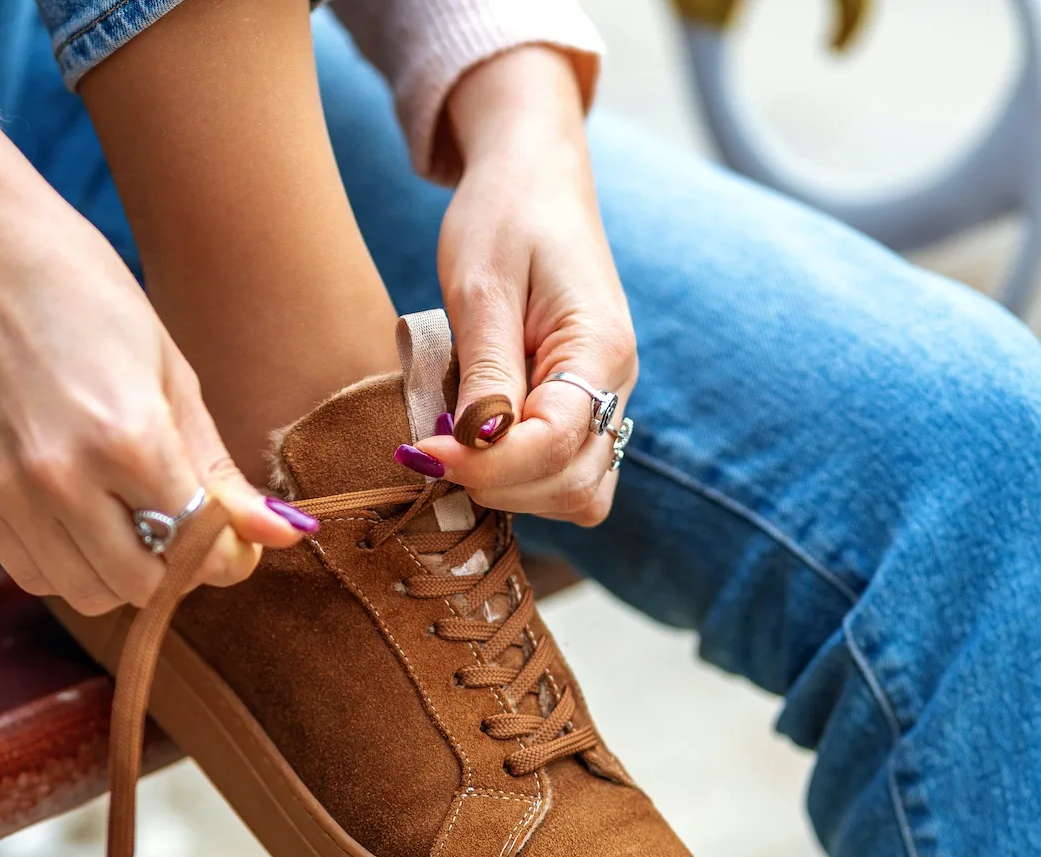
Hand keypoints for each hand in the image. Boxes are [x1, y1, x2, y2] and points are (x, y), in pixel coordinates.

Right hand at [0, 107, 310, 614]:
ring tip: (130, 516)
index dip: (229, 552)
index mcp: (128, 436)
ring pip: (87, 593)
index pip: (198, 544)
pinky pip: (32, 574)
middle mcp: (64, 477)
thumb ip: (216, 468)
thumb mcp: (170, 372)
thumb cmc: (84, 294)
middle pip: (143, 584)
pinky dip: (68, 564)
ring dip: (122, 572)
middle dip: (177, 566)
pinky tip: (81, 517)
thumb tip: (282, 536)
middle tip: (183, 523)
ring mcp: (8, 492)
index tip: (236, 536)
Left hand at [412, 46, 635, 525]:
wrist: (532, 179)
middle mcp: (616, 384)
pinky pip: (564, 474)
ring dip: (512, 491)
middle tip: (431, 449)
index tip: (423, 449)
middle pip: (576, 485)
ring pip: (577, 493)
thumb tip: (475, 447)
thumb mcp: (481, 288)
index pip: (556, 442)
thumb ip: (485, 372)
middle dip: (500, 484)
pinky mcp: (580, 408)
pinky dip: (520, 481)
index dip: (488, 463)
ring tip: (452, 448)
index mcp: (601, 348)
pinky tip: (474, 449)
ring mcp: (604, 400)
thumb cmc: (503, 218)